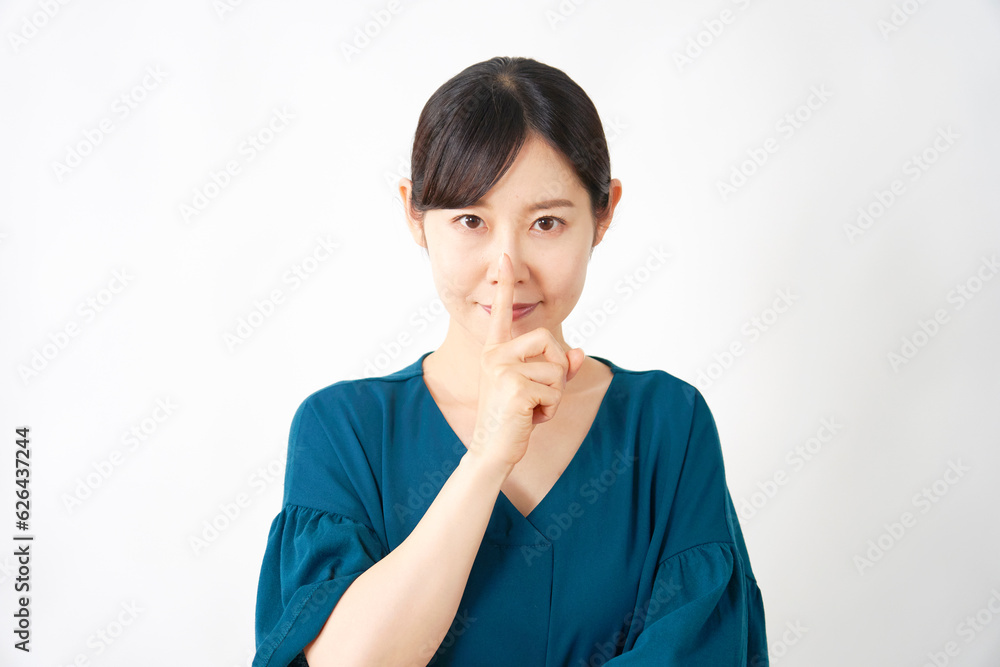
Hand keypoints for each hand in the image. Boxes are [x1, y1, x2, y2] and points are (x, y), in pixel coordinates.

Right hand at [469, 251, 584, 469]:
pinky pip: (555, 391)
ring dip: (554, 396)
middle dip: (557, 370)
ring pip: (556, 370)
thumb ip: (558, 369)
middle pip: (548, 340)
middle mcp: (495, 355)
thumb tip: (578, 352)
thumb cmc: (513, 420)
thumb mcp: (538, 390)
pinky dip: (550, 410)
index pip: (501, 313)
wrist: (492, 450)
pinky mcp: (516, 388)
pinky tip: (530, 419)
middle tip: (540, 395)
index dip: (505, 286)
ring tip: (531, 410)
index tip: (505, 257)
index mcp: (495, 351)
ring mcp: (503, 370)